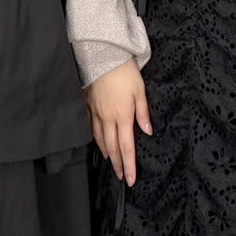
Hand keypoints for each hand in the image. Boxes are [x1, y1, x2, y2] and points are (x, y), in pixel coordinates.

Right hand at [85, 59, 151, 186]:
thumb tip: (147, 132)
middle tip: (122, 176)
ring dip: (107, 154)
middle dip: (117, 164)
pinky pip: (91, 127)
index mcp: (122, 116)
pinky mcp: (88, 105)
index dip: (129, 165)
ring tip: (111, 162)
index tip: (131, 180)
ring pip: (100, 139)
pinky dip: (96, 139)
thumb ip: (143, 113)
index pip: (126, 148)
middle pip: (112, 148)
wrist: (103, 55)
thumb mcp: (140, 91)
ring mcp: (95, 112)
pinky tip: (99, 142)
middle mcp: (107, 118)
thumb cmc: (125, 72)